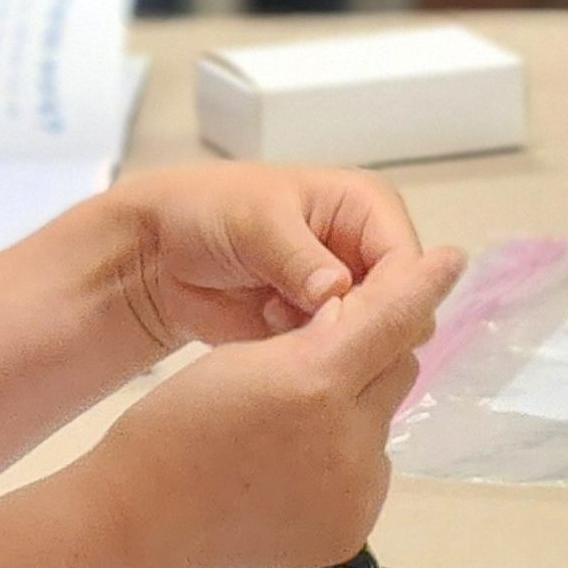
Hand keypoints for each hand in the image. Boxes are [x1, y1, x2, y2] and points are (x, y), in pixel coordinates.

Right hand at [93, 241, 464, 567]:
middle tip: (312, 369)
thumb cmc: (171, 433)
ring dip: (352, 417)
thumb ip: (307, 342)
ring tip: (282, 437)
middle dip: (367, 361)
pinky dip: (342, 466)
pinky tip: (287, 474)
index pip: (389, 318)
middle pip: (395, 372)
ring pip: (380, 427)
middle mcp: (348, 437)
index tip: (451, 259)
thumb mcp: (235, 361)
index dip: (423, 284)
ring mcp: (355, 490)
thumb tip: (356, 326)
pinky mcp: (353, 527)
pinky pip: (368, 476)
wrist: (143, 524)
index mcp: (311, 381)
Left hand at [107, 164, 434, 356]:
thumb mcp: (256, 220)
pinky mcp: (320, 331)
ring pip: (371, 339)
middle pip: (400, 307)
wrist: (159, 250)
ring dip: (328, 341)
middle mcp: (368, 252)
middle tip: (300, 321)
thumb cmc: (208, 211)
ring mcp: (346, 296)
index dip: (386, 297)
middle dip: (357, 323)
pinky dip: (308, 356)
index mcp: (367, 208)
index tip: (339, 317)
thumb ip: (299, 257)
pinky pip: (336, 358)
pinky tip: (269, 338)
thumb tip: (337, 291)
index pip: (408, 262)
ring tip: (276, 321)